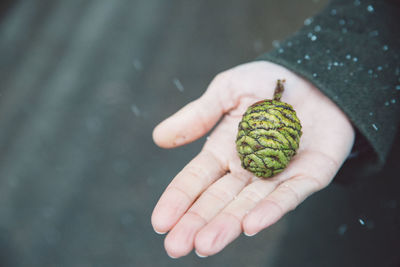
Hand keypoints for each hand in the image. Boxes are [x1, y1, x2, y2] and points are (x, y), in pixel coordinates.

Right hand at [151, 61, 354, 257]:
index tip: (159, 222)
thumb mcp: (228, 89)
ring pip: (249, 205)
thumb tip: (159, 137)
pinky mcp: (309, 176)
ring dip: (227, 225)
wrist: (316, 76)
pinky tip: (251, 225)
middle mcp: (247, 169)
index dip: (178, 199)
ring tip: (206, 245)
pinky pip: (289, 195)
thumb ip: (199, 114)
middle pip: (218, 200)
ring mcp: (277, 175)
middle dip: (197, 223)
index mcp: (224, 150)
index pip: (196, 179)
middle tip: (176, 247)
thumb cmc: (268, 81)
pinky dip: (271, 210)